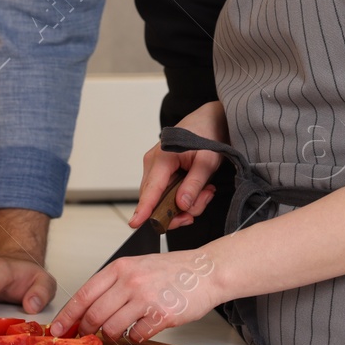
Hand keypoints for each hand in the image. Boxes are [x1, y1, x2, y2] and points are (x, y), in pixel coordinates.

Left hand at [48, 249, 222, 342]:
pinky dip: (135, 338)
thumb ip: (114, 283)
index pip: (85, 293)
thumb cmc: (172, 271)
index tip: (58, 328)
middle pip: (94, 314)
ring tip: (119, 331)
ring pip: (112, 328)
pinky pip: (136, 336)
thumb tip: (88, 308)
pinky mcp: (161, 315)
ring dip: (111, 336)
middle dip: (86, 330)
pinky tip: (142, 329)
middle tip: (86, 336)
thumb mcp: (138, 266)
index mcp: (121, 267)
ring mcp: (146, 298)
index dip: (68, 314)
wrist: (205, 271)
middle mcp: (131, 281)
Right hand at [131, 101, 228, 231]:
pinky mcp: (161, 173)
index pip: (152, 190)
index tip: (135, 223)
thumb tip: (182, 205)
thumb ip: (194, 184)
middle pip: (157, 201)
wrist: (209, 120)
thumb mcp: (208, 160)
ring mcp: (155, 169)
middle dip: (182, 209)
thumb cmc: (207, 135)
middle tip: (206, 198)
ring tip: (207, 190)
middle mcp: (153, 164)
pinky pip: (168, 194)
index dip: (144, 209)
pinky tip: (201, 188)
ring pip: (164, 200)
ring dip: (188, 203)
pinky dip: (185, 197)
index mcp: (162, 158)